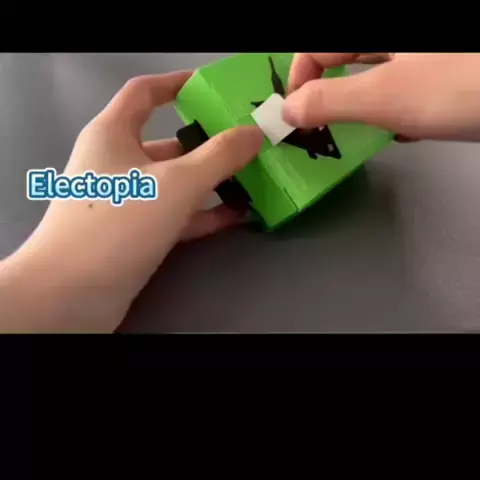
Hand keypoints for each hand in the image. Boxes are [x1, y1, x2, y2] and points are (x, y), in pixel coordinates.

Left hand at [1, 71, 262, 331]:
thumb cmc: (120, 221)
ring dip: (212, 182)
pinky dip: (204, 213)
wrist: (73, 292)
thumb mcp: (176, 183)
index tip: (212, 88)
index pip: (145, 93)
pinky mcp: (137, 233)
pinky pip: (176, 214)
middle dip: (209, 142)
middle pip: (169, 142)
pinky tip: (238, 215)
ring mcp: (129, 200)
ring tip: (253, 179)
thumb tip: (253, 134)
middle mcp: (119, 163)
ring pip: (176, 182)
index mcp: (113, 134)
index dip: (178, 84)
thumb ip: (219, 156)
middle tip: (248, 143)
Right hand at [284, 53, 479, 141]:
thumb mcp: (385, 96)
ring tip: (365, 134)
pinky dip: (396, 111)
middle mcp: (394, 45)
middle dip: (330, 98)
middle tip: (324, 130)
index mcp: (375, 35)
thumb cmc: (458, 88)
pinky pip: (404, 88)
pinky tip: (406, 131)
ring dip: (363, 109)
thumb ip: (329, 101)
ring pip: (373, 78)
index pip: (315, 51)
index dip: (298, 84)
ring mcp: (419, 59)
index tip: (296, 119)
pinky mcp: (441, 76)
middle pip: (343, 63)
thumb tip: (289, 110)